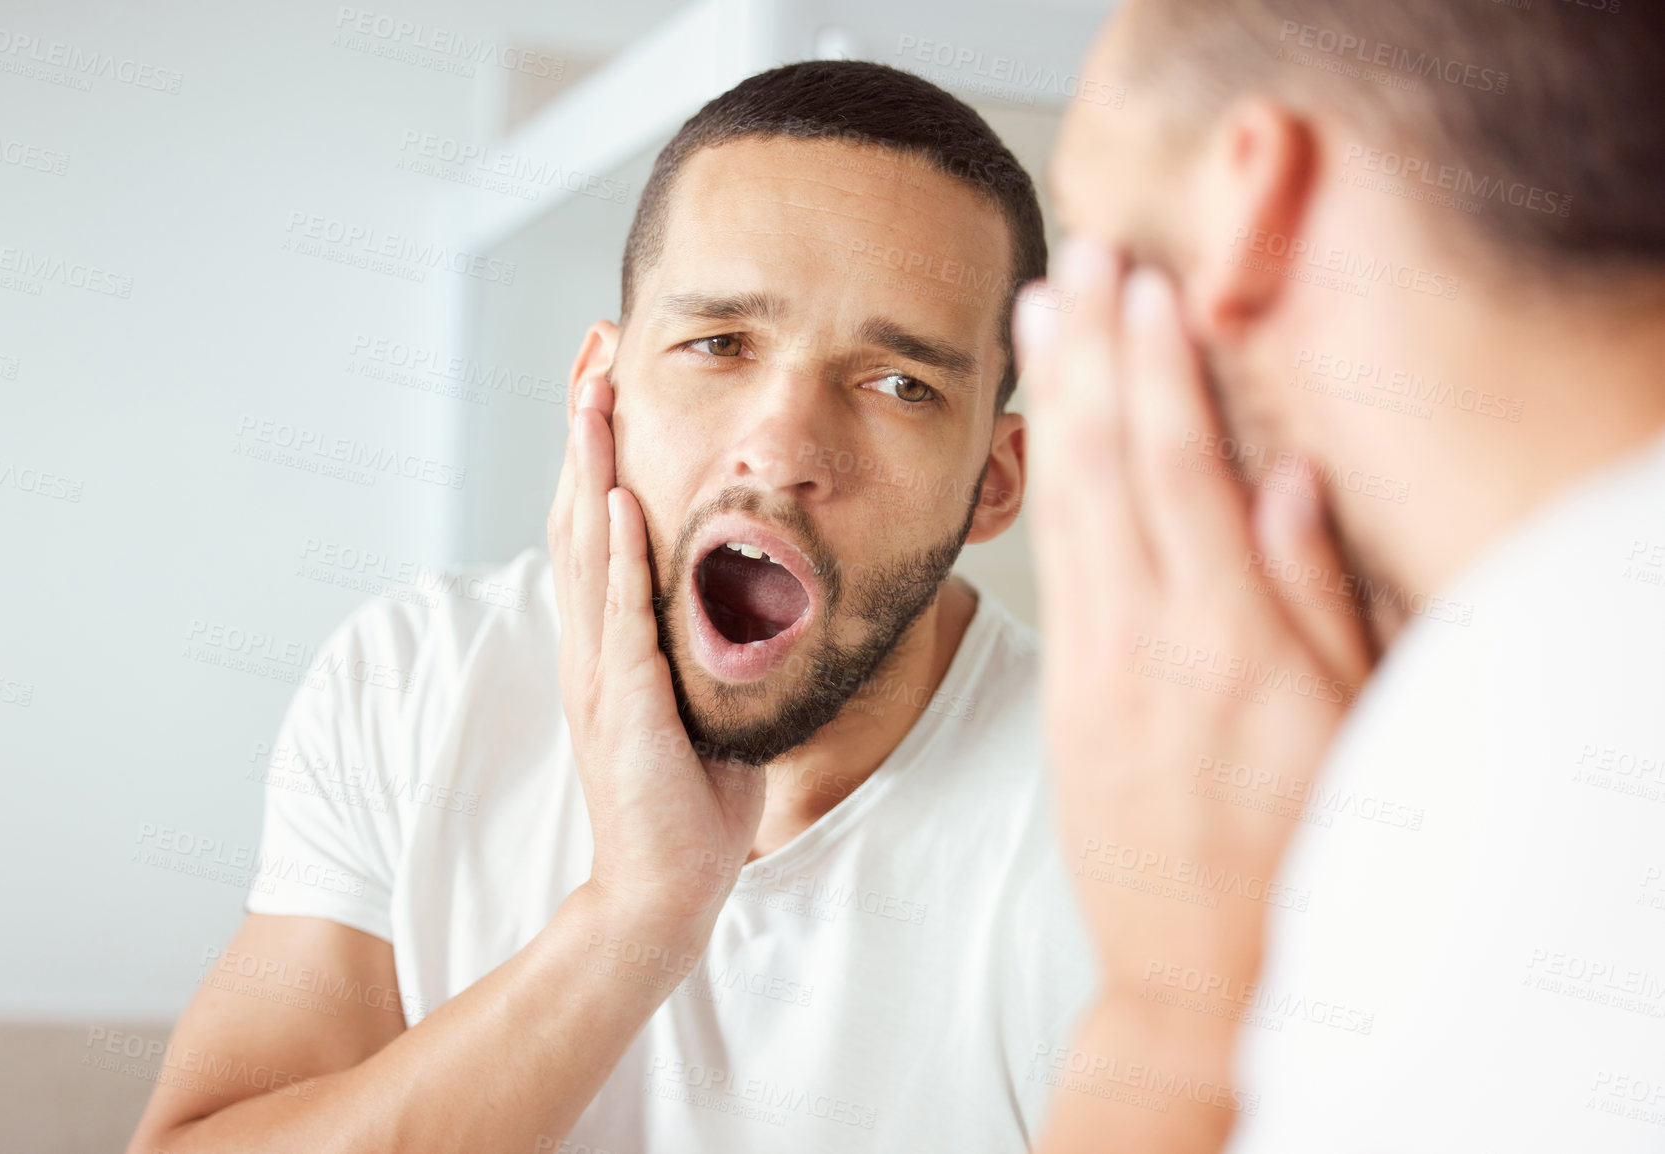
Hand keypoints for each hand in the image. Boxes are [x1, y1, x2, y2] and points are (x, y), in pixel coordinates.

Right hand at [547, 375, 765, 932]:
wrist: (665, 884)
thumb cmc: (688, 794)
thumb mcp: (695, 696)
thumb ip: (697, 638)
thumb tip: (737, 583)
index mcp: (608, 639)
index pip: (594, 523)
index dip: (595, 448)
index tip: (605, 377)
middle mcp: (592, 643)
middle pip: (577, 514)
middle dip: (584, 429)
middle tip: (594, 351)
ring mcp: (601, 673)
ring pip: (588, 551)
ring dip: (590, 469)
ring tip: (595, 396)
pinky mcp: (626, 707)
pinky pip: (623, 619)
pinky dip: (621, 558)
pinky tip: (622, 502)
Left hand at [1015, 241, 1371, 1004]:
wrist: (1195, 983)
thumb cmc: (1299, 862)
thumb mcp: (1352, 734)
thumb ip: (1316, 598)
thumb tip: (1286, 477)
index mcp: (1224, 644)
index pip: (1180, 471)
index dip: (1156, 368)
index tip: (1141, 284)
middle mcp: (1143, 645)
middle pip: (1103, 469)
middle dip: (1087, 353)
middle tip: (1073, 260)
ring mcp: (1092, 672)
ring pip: (1063, 509)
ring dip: (1051, 403)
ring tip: (1040, 318)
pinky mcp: (1066, 701)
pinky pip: (1050, 569)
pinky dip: (1043, 488)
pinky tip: (1041, 438)